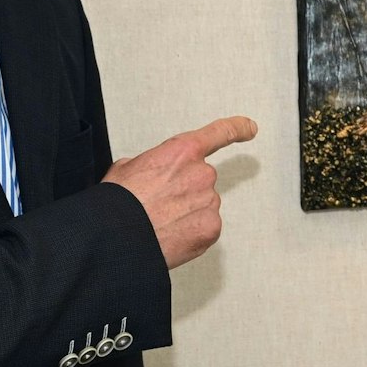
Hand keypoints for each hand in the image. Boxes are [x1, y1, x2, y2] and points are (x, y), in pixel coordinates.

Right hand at [102, 116, 256, 268]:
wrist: (117, 238)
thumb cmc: (118, 204)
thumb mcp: (127, 168)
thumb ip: (153, 162)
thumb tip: (154, 173)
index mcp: (183, 152)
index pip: (219, 133)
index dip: (237, 129)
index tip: (250, 128)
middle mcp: (202, 173)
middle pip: (201, 179)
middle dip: (184, 190)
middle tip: (158, 204)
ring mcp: (210, 201)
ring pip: (202, 205)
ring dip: (186, 213)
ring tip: (159, 222)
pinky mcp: (211, 228)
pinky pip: (205, 227)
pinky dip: (191, 232)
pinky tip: (170, 235)